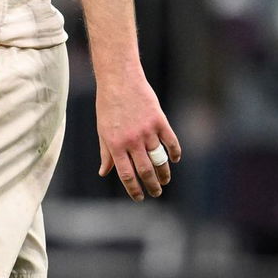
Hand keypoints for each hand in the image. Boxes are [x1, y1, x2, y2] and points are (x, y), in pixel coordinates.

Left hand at [96, 74, 180, 200]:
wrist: (119, 80)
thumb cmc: (107, 105)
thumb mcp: (102, 130)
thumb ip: (105, 153)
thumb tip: (104, 172)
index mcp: (115, 144)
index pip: (126, 174)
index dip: (134, 189)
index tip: (140, 197)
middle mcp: (131, 140)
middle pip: (145, 171)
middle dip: (152, 186)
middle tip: (156, 193)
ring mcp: (147, 131)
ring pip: (160, 159)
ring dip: (164, 173)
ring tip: (165, 180)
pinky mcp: (159, 121)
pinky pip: (171, 142)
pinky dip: (175, 153)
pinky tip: (174, 160)